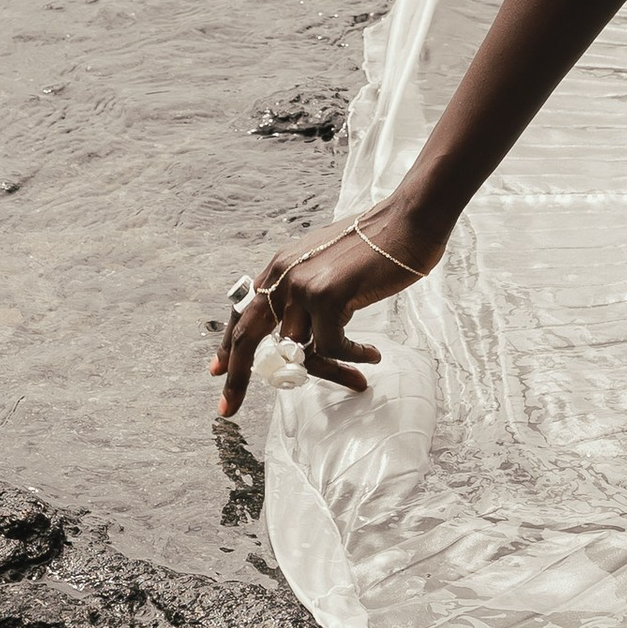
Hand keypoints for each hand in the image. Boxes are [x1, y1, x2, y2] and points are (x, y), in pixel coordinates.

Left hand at [210, 196, 440, 416]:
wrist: (408, 221)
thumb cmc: (378, 245)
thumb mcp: (326, 265)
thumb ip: (308, 293)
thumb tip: (301, 336)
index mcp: (280, 267)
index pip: (243, 310)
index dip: (228, 344)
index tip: (219, 370)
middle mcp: (283, 275)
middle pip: (248, 336)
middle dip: (237, 376)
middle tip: (226, 406)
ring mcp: (302, 286)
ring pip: (300, 350)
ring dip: (331, 371)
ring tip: (356, 379)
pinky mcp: (326, 296)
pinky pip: (332, 347)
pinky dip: (353, 357)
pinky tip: (372, 355)